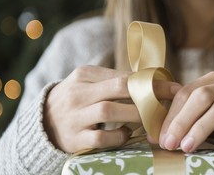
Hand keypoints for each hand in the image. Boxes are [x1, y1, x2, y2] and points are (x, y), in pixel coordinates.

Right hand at [43, 65, 176, 152]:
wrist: (41, 122)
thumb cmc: (76, 99)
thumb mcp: (88, 82)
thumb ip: (114, 79)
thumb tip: (151, 79)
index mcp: (84, 74)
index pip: (124, 75)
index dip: (151, 81)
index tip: (172, 87)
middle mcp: (78, 92)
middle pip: (119, 88)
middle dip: (149, 94)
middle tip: (169, 102)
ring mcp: (75, 116)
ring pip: (110, 110)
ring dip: (135, 115)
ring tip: (150, 119)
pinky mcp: (74, 138)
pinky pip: (101, 137)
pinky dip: (118, 136)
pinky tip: (127, 134)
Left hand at [157, 71, 213, 152]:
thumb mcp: (202, 117)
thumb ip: (182, 120)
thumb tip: (153, 136)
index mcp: (209, 81)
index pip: (185, 93)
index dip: (171, 115)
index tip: (160, 138)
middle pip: (202, 96)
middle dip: (183, 120)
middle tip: (171, 144)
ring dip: (203, 126)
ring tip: (189, 146)